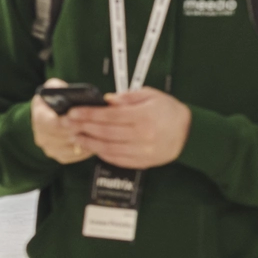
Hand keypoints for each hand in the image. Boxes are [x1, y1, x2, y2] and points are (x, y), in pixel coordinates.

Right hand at [31, 81, 95, 165]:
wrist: (46, 117)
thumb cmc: (52, 100)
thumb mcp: (52, 88)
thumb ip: (57, 87)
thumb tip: (67, 90)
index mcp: (39, 118)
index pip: (53, 123)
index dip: (69, 120)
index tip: (81, 115)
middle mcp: (42, 136)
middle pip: (66, 136)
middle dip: (82, 129)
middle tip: (98, 124)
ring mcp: (51, 149)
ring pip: (73, 147)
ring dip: (87, 139)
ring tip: (100, 131)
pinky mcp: (61, 157)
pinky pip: (77, 155)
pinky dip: (88, 148)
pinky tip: (97, 140)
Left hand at [67, 87, 192, 169]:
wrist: (189, 133)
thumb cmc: (170, 112)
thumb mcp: (151, 95)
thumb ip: (128, 97)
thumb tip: (106, 101)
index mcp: (143, 116)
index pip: (109, 115)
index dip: (88, 114)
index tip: (73, 112)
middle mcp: (142, 135)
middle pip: (105, 132)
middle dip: (83, 126)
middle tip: (68, 123)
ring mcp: (142, 150)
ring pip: (108, 148)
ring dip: (89, 142)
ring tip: (76, 136)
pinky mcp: (142, 162)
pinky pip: (117, 159)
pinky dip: (102, 154)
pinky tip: (93, 147)